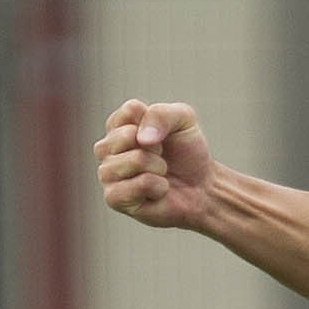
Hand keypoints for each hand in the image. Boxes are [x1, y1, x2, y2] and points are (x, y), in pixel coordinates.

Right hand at [94, 99, 214, 227]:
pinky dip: (159, 186)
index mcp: (118, 125)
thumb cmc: (187, 152)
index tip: (164, 134)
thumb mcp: (183, 119)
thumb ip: (161, 114)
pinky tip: (158, 191)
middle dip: (157, 146)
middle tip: (163, 156)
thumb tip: (141, 139)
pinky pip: (141, 183)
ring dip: (159, 166)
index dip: (158, 122)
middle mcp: (107, 149)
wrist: (202, 186)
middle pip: (126, 135)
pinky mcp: (113, 198)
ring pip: (136, 160)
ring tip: (160, 173)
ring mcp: (107, 174)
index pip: (131, 110)